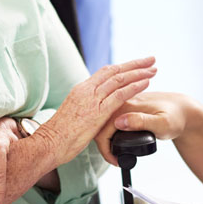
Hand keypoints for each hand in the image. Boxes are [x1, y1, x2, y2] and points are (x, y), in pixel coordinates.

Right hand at [36, 57, 156, 164]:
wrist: (49, 143)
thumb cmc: (59, 135)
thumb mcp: (73, 115)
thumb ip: (84, 108)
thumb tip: (92, 109)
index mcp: (81, 90)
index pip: (105, 72)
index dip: (122, 67)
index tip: (136, 64)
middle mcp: (86, 90)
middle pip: (115, 70)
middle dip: (135, 64)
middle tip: (151, 59)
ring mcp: (91, 99)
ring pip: (119, 79)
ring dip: (139, 73)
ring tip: (153, 70)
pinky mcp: (97, 111)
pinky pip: (119, 95)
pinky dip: (134, 87)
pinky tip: (146, 83)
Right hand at [95, 91, 192, 165]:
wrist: (184, 110)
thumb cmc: (176, 117)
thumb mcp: (162, 123)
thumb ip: (141, 122)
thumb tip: (119, 122)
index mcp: (127, 105)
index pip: (103, 127)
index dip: (105, 147)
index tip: (115, 160)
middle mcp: (123, 102)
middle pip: (99, 124)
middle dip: (102, 145)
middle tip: (114, 160)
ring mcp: (124, 104)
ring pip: (103, 122)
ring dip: (104, 139)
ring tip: (114, 154)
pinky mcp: (127, 107)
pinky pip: (110, 120)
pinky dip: (109, 133)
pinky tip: (116, 143)